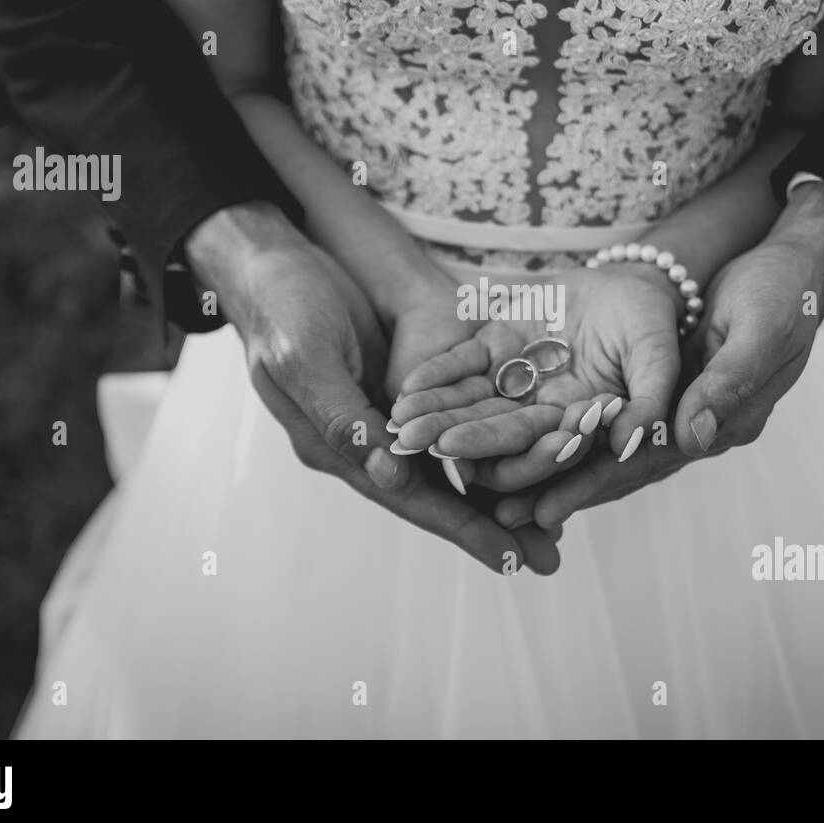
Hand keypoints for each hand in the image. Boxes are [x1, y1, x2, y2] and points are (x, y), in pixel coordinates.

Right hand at [185, 202, 559, 573]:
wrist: (274, 261)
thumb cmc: (282, 305)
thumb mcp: (303, 356)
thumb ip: (341, 416)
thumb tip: (386, 476)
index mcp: (334, 446)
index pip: (408, 499)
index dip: (460, 529)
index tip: (509, 560)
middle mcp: (363, 443)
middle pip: (437, 495)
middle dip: (492, 526)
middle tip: (549, 558)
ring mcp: (383, 417)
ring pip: (450, 466)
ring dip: (498, 495)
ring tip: (549, 526)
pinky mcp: (400, 389)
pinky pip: (452, 425)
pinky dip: (487, 444)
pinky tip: (526, 456)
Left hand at [388, 263, 683, 493]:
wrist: (633, 284)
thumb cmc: (652, 326)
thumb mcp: (658, 360)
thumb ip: (648, 401)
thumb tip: (630, 443)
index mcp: (579, 426)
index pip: (542, 452)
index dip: (510, 460)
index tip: (473, 467)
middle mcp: (541, 411)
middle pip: (496, 433)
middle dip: (456, 441)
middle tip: (418, 447)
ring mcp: (516, 379)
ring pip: (470, 402)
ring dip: (435, 412)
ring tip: (400, 422)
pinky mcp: (497, 346)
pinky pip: (462, 363)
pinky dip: (436, 373)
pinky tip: (406, 385)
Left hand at [504, 181, 823, 528]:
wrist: (796, 269)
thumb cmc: (782, 295)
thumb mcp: (760, 330)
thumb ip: (728, 383)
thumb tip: (693, 439)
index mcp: (726, 423)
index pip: (649, 461)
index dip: (595, 485)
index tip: (545, 508)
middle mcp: (700, 428)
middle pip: (621, 467)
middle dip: (564, 490)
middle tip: (504, 515)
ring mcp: (684, 411)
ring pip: (611, 448)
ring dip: (560, 470)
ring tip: (503, 493)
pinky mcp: (668, 389)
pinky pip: (613, 418)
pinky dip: (574, 432)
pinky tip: (534, 441)